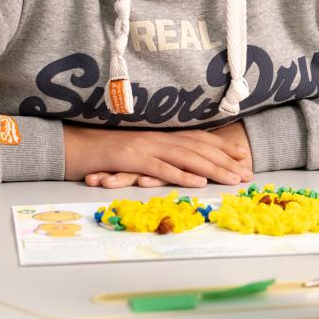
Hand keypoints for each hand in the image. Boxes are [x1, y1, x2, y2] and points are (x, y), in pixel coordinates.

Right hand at [65, 125, 251, 187]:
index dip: (221, 147)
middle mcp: (156, 138)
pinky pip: (160, 168)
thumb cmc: (101, 153)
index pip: (197, 140)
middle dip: (225, 160)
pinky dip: (181, 175)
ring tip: (233, 179)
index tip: (242, 156)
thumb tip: (176, 166)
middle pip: (198, 149)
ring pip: (186, 158)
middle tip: (247, 172)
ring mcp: (144, 147)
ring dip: (212, 169)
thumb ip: (155, 156)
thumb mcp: (134, 152)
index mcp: (158, 136)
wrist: (71, 145)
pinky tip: (198, 182)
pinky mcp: (131, 159)